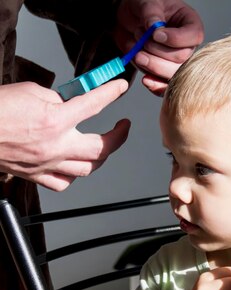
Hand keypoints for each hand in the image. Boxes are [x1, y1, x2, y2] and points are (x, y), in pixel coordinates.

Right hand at [0, 80, 129, 190]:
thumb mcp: (30, 92)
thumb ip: (58, 98)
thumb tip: (73, 102)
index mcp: (55, 120)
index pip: (94, 104)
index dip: (111, 93)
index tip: (120, 88)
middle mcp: (55, 146)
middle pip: (102, 148)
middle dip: (119, 136)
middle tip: (123, 126)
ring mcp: (46, 163)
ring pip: (87, 168)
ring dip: (101, 157)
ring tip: (104, 146)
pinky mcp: (35, 174)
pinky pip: (63, 182)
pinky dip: (73, 174)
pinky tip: (75, 164)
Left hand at [114, 0, 203, 95]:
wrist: (128, 19)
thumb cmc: (143, 7)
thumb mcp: (147, 2)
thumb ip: (151, 12)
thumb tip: (155, 27)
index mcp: (190, 25)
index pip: (194, 36)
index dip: (176, 39)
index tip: (156, 34)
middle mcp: (187, 46)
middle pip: (182, 59)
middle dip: (158, 53)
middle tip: (142, 41)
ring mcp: (176, 62)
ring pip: (173, 75)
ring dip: (153, 67)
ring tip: (138, 54)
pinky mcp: (163, 73)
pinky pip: (165, 86)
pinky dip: (155, 85)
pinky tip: (146, 80)